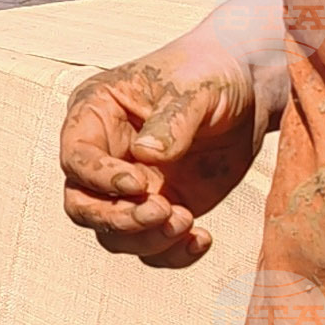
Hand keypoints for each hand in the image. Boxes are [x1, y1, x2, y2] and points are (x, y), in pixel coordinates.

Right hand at [59, 49, 264, 267]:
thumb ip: (170, 121)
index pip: (76, 158)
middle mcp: (105, 156)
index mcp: (95, 115)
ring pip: (114, 235)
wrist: (247, 85)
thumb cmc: (209, 71)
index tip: (140, 183)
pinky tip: (201, 239)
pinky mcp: (163, 207)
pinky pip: (154, 245)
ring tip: (187, 220)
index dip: (100, 178)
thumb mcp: (193, 87)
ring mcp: (133, 187)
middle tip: (161, 213)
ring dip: (147, 239)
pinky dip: (174, 253)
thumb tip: (146, 156)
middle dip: (117, 220)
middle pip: (83, 206)